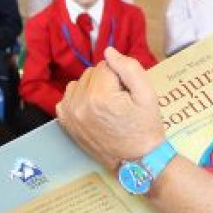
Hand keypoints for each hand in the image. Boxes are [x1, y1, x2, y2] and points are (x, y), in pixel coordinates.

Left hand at [57, 47, 164, 169]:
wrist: (137, 161)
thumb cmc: (145, 128)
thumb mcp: (147, 94)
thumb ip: (129, 67)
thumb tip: (109, 51)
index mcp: (99, 96)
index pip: (106, 65)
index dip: (121, 76)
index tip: (127, 94)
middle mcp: (79, 104)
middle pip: (91, 73)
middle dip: (106, 82)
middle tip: (120, 102)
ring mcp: (69, 115)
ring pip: (79, 83)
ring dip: (92, 89)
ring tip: (107, 107)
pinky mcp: (66, 123)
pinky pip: (69, 97)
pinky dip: (80, 99)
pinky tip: (94, 111)